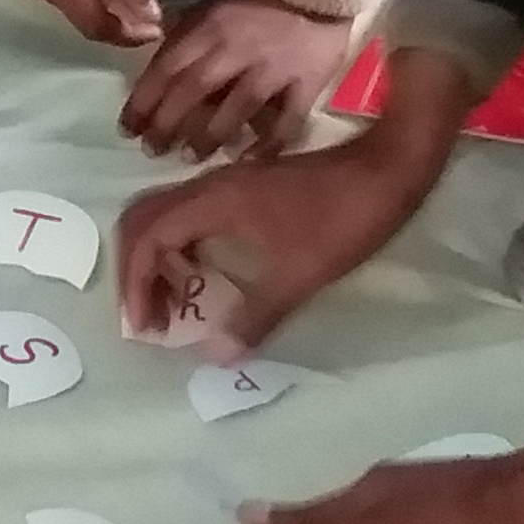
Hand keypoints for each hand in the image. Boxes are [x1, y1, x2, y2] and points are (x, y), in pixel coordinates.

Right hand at [114, 124, 447, 352]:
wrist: (388, 166)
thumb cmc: (343, 218)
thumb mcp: (300, 274)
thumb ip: (254, 316)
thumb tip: (214, 356)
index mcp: (213, 201)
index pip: (146, 237)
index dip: (136, 284)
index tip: (147, 327)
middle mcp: (210, 186)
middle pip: (144, 221)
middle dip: (139, 272)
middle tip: (155, 319)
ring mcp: (228, 183)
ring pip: (168, 216)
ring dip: (161, 260)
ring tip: (179, 305)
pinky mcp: (247, 188)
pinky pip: (193, 215)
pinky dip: (184, 248)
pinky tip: (208, 276)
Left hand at [122, 0, 352, 160]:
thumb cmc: (258, 2)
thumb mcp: (212, 8)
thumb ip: (186, 37)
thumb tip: (155, 72)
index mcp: (210, 26)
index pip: (167, 67)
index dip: (143, 101)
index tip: (127, 128)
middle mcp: (237, 47)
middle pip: (194, 90)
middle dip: (167, 123)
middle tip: (152, 150)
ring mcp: (274, 68)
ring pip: (236, 108)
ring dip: (209, 136)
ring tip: (191, 157)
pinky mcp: (307, 83)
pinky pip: (287, 121)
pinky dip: (267, 144)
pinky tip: (247, 161)